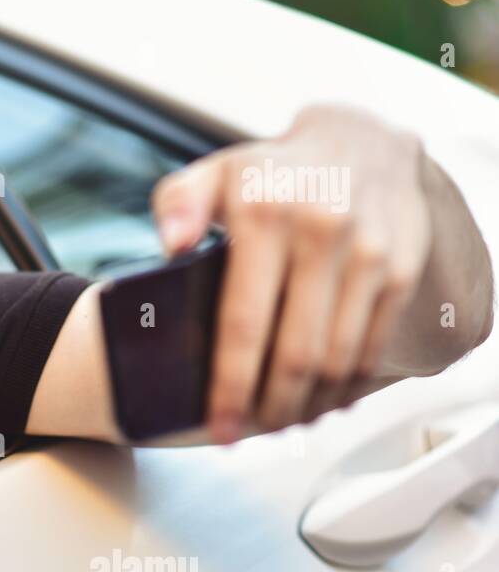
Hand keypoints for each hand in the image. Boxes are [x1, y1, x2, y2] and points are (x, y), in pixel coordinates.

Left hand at [150, 104, 491, 443]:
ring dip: (310, 405)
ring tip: (284, 423)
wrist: (359, 138)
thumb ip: (178, 204)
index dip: (231, 388)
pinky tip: (326, 400)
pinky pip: (373, 344)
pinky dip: (350, 383)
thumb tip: (170, 244)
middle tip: (249, 432)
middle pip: (295, 353)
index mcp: (265, 216)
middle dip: (271, 408)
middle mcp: (322, 233)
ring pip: (338, 358)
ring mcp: (368, 251)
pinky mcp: (401, 267)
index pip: (244, 325)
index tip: (220, 427)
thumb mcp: (212, 172)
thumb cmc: (273, 170)